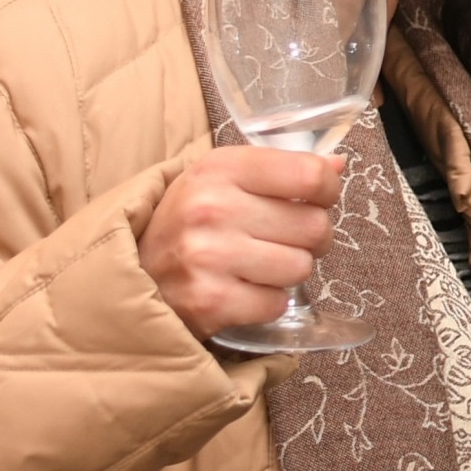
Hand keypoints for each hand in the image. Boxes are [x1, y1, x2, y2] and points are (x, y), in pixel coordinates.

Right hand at [139, 146, 345, 339]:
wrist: (132, 273)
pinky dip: (268, 302)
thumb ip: (281, 169)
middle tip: (282, 240)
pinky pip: (278, 304)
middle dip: (311, 238)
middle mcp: (212, 208)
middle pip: (315, 226)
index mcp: (219, 169)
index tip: (314, 200)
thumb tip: (338, 166)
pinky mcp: (209, 301)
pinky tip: (242, 289)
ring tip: (259, 265)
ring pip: (301, 267)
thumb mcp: (223, 179)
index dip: (326, 191)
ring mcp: (208, 256)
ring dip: (288, 272)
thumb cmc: (190, 222)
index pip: (310, 175)